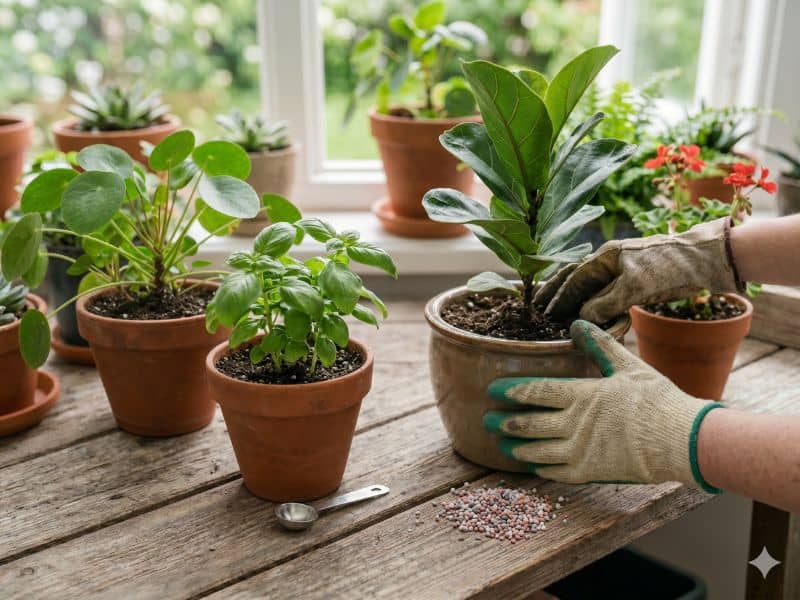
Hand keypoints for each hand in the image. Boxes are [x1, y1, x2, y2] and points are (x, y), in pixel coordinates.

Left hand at [483, 320, 721, 490]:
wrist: (682, 441)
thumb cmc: (657, 400)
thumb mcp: (628, 365)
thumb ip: (598, 345)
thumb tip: (577, 322)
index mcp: (581, 395)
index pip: (534, 392)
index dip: (510, 391)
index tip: (493, 389)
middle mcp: (573, 425)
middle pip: (526, 424)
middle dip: (503, 421)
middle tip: (487, 419)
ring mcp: (578, 452)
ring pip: (534, 451)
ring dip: (514, 446)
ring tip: (501, 442)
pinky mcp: (588, 473)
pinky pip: (553, 472)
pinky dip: (538, 466)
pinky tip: (531, 463)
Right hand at [534, 218, 742, 322]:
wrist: (705, 259)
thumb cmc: (669, 268)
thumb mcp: (634, 289)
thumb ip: (605, 303)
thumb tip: (581, 318)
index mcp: (605, 256)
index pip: (573, 278)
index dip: (558, 297)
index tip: (545, 313)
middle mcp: (610, 260)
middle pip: (575, 277)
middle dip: (557, 293)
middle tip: (539, 308)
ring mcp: (622, 268)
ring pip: (590, 284)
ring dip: (574, 298)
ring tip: (557, 312)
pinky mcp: (635, 279)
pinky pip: (606, 291)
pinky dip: (594, 301)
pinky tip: (588, 312)